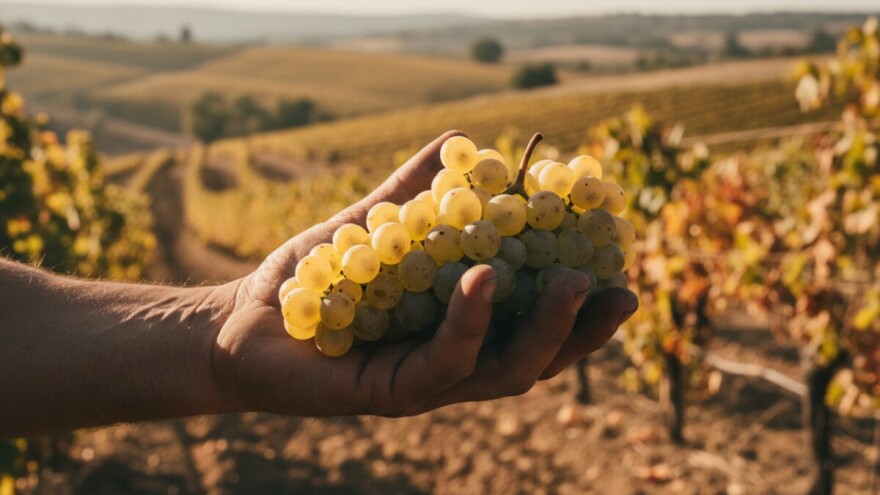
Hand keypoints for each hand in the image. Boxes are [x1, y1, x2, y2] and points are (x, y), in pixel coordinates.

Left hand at [209, 131, 638, 416]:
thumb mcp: (372, 227)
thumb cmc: (311, 280)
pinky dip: (470, 321)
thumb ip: (417, 192)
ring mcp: (425, 386)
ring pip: (503, 371)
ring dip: (543, 330)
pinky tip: (483, 278)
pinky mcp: (392, 396)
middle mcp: (451, 364)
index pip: (533, 324)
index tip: (619, 263)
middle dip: (582, 329)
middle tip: (620, 290)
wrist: (241, 322)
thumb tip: (465, 141)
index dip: (581, 303)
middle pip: (535, 358)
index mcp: (458, 330)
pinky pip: (444, 364)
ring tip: (568, 282)